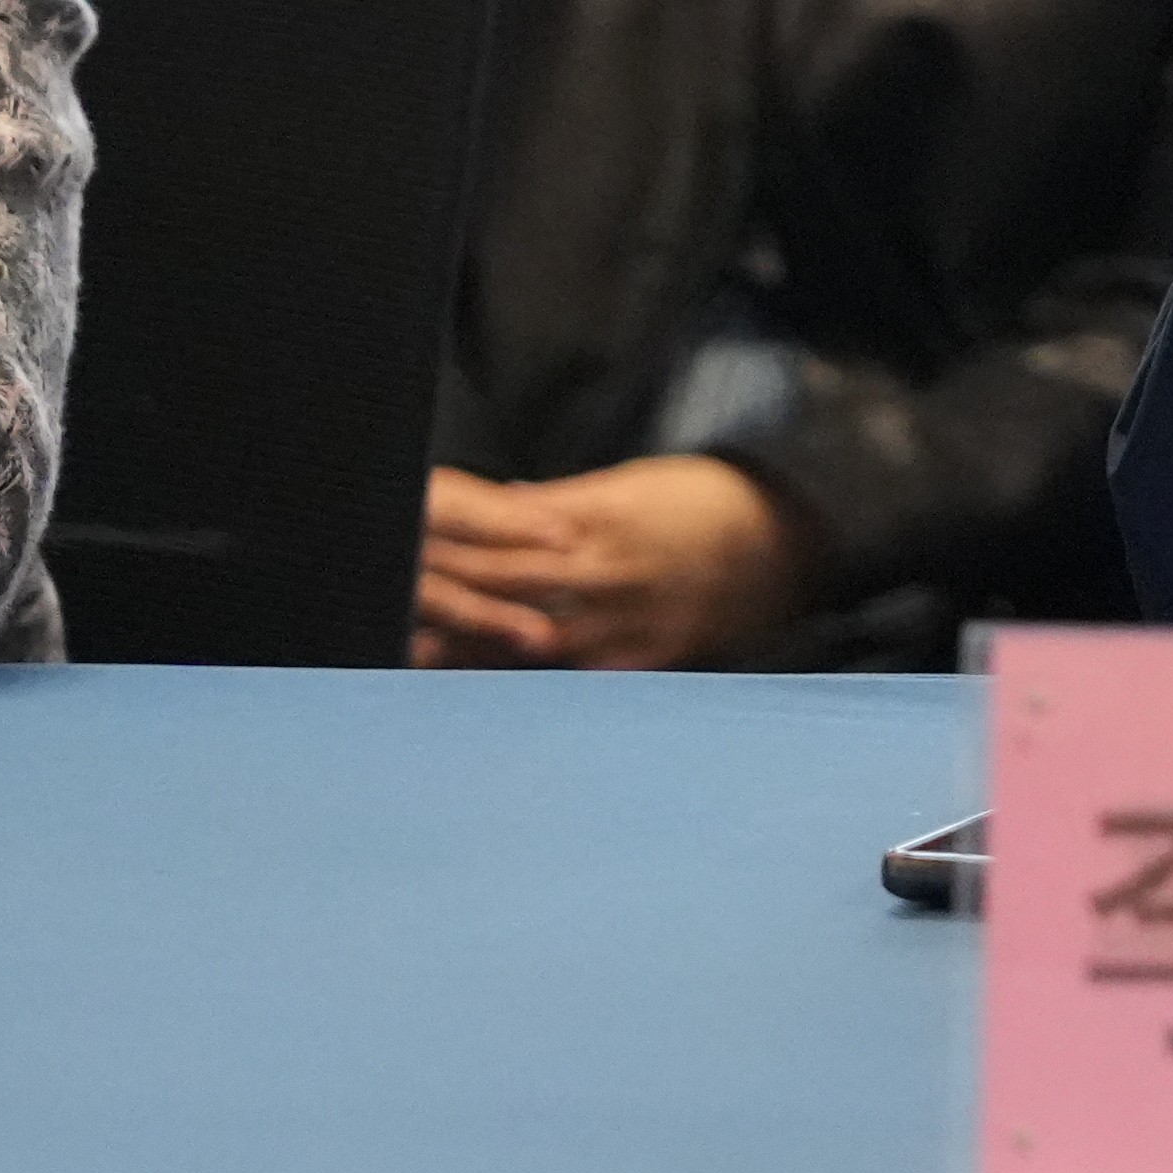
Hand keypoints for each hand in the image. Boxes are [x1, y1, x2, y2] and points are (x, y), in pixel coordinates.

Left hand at [408, 458, 804, 674]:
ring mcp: (625, 620)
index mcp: (600, 516)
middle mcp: (608, 569)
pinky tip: (481, 689)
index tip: (400, 529)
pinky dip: (526, 679)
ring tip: (408, 647)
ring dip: (467, 641)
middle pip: (505, 580)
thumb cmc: (699, 503)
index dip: (447, 530)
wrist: (787, 540)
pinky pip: (574, 675)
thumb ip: (559, 503)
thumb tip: (500, 504)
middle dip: (444, 585)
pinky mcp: (643, 658)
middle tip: (385, 586)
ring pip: (530, 634)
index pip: (502, 524)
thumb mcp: (630, 484)